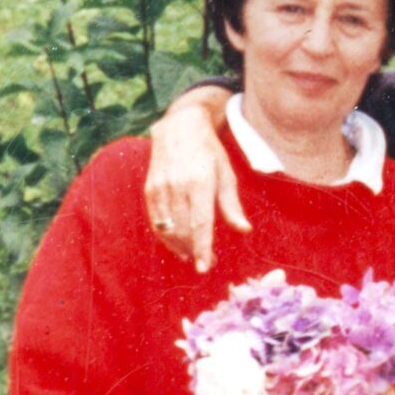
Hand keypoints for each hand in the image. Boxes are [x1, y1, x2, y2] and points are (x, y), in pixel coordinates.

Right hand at [146, 90, 244, 272]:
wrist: (180, 127)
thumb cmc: (209, 152)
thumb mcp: (226, 174)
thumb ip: (232, 205)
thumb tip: (244, 230)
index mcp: (200, 182)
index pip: (200, 223)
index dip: (203, 248)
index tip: (206, 267)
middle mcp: (178, 185)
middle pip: (183, 229)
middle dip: (195, 251)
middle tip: (208, 262)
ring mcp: (161, 187)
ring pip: (168, 228)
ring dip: (180, 247)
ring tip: (193, 256)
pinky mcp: (150, 188)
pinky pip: (156, 221)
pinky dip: (166, 237)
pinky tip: (177, 245)